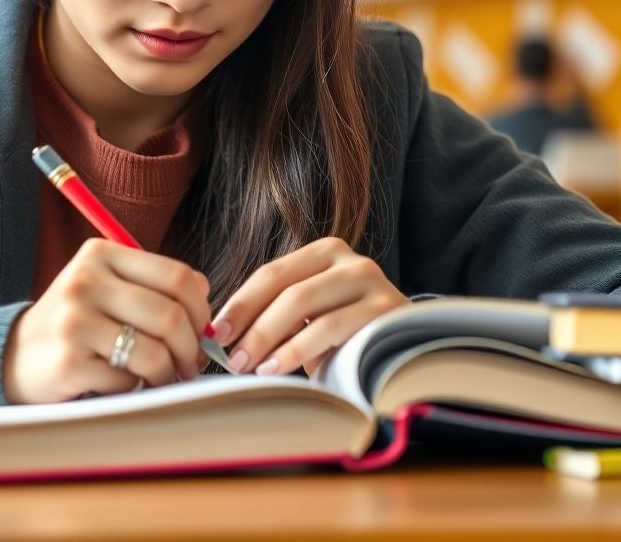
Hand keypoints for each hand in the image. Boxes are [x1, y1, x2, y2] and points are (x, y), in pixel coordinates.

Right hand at [2, 237, 210, 403]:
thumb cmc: (77, 322)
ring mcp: (74, 320)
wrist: (14, 356)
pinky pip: (126, 381)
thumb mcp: (108, 287)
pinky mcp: (67, 361)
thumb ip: (154, 283)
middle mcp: (85, 280)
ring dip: (167, 373)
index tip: (202, 331)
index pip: (177, 276)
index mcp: (101, 254)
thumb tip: (205, 291)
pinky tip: (121, 383)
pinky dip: (133, 388)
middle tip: (190, 364)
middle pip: (170, 314)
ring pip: (153, 352)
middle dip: (190, 348)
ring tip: (163, 378)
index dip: (202, 310)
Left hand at [211, 237, 406, 376]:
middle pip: (284, 287)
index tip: (214, 332)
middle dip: (249, 323)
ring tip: (246, 365)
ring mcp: (371, 281)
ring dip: (267, 337)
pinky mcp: (385, 309)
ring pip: (302, 303)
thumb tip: (222, 334)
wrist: (407, 351)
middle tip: (226, 355)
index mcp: (325, 252)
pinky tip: (275, 368)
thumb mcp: (311, 318)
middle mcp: (349, 259)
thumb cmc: (348, 337)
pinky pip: (329, 327)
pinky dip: (295, 349)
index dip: (240, 302)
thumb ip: (277, 313)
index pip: (272, 273)